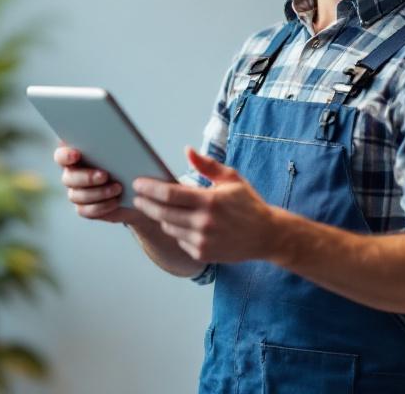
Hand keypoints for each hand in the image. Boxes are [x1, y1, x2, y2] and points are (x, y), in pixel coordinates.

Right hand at [54, 143, 140, 224]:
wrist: (137, 188)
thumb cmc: (128, 163)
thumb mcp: (124, 150)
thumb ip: (113, 144)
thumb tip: (114, 139)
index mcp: (75, 155)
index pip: (61, 155)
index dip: (65, 155)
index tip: (77, 154)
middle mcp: (72, 174)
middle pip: (68, 177)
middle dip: (87, 177)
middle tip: (105, 175)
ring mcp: (76, 192)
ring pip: (76, 195)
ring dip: (98, 192)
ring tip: (118, 188)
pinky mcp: (84, 208)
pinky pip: (86, 210)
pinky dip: (101, 206)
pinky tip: (115, 201)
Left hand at [131, 147, 284, 262]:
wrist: (266, 235)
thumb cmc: (248, 204)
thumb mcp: (231, 179)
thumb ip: (207, 165)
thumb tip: (187, 151)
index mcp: (210, 201)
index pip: (169, 194)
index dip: (149, 188)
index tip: (138, 184)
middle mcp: (204, 223)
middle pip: (162, 212)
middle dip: (145, 203)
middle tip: (138, 196)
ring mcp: (202, 241)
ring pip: (168, 227)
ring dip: (161, 217)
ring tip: (160, 208)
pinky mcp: (202, 254)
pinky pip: (179, 240)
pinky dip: (176, 230)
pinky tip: (181, 223)